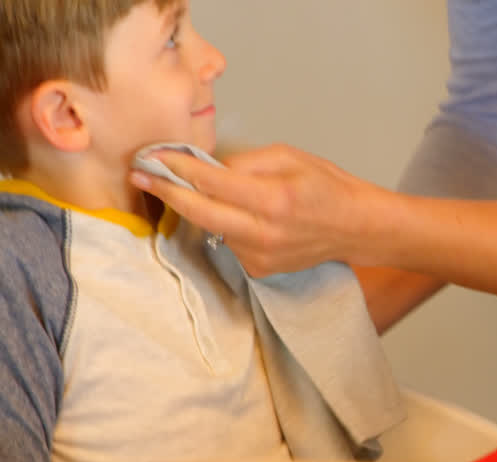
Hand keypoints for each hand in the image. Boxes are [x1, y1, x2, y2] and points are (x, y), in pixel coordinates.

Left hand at [130, 144, 382, 276]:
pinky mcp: (260, 269)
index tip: (153, 156)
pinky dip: (225, 225)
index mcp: (274, 199)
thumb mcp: (290, 157)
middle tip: (139, 175)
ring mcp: (261, 256)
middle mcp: (265, 232)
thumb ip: (245, 161)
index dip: (178, 167)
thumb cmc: (328, 187)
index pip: (212, 181)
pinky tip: (242, 217)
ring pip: (211, 228)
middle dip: (166, 191)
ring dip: (198, 208)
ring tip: (194, 190)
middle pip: (199, 212)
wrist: (357, 228)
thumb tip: (206, 166)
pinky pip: (227, 242)